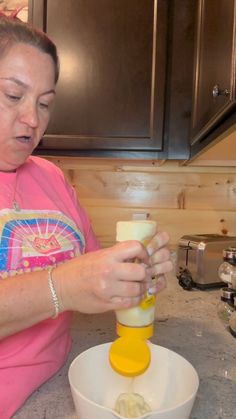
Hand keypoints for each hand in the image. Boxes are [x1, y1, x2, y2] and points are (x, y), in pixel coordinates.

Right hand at [54, 231, 172, 313]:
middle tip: (143, 275)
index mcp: (107, 255)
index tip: (144, 259)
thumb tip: (137, 258)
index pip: (135, 248)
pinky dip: (135, 300)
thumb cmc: (77, 269)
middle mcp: (109, 271)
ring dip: (142, 289)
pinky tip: (132, 296)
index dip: (144, 253)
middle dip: (145, 274)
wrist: (60, 287)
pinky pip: (129, 303)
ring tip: (138, 287)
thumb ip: (116, 256)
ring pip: (137, 290)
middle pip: (141, 272)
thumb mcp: (97, 255)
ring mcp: (108, 289)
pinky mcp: (107, 304)